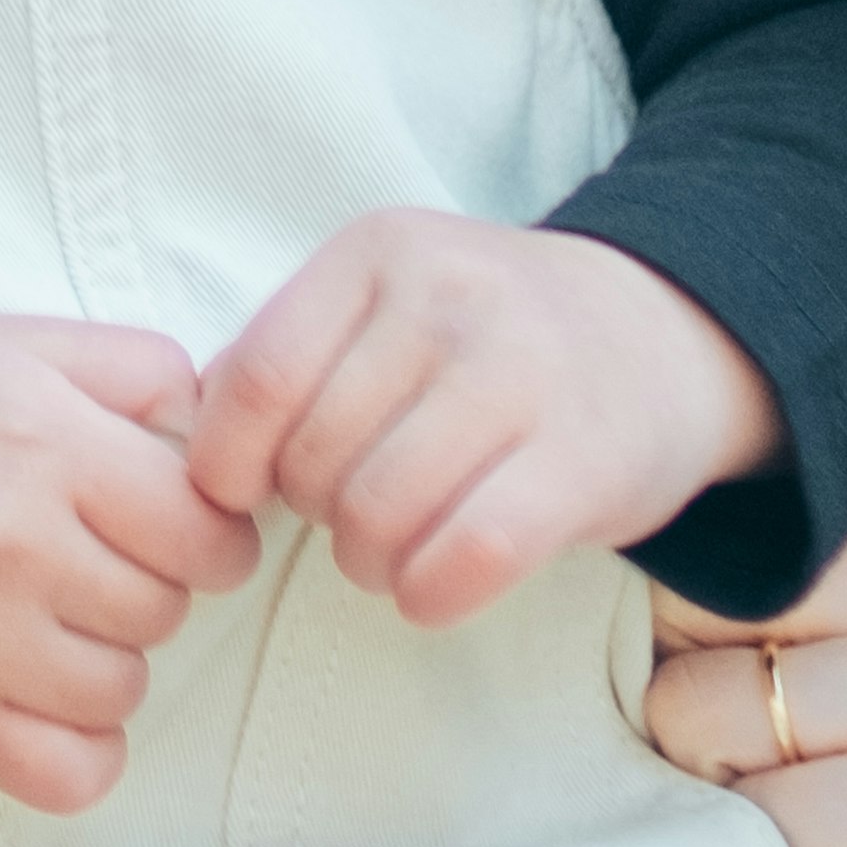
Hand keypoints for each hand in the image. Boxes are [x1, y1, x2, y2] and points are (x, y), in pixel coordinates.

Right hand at [0, 315, 258, 816]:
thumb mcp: (20, 342)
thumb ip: (142, 372)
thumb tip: (228, 442)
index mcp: (36, 438)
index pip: (201, 530)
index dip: (207, 527)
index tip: (175, 518)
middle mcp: (4, 543)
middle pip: (166, 607)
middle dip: (149, 578)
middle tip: (88, 546)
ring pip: (124, 688)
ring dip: (108, 652)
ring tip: (50, 604)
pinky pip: (71, 774)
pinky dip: (78, 742)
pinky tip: (44, 682)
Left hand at [189, 215, 780, 628]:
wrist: (661, 336)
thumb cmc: (488, 337)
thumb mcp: (386, 297)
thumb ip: (293, 350)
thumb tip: (185, 439)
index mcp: (377, 251)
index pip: (257, 379)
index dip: (229, 463)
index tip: (245, 493)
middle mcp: (445, 297)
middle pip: (314, 459)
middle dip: (313, 514)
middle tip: (351, 514)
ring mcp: (519, 373)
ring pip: (379, 515)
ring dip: (369, 562)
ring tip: (392, 549)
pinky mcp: (582, 460)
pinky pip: (466, 558)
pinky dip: (429, 594)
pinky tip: (434, 585)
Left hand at [645, 457, 846, 846]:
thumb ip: (808, 569)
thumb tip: (643, 547)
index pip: (747, 519)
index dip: (718, 605)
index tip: (772, 666)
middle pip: (705, 602)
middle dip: (705, 688)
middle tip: (784, 755)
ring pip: (699, 706)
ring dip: (727, 785)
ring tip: (812, 809)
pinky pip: (755, 816)